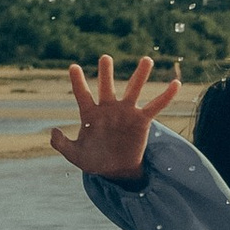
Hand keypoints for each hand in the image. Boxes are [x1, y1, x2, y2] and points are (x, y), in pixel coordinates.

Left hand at [50, 52, 183, 182]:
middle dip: (106, 73)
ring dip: (140, 75)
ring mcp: (126, 113)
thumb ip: (62, 144)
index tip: (73, 67)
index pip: (82, 94)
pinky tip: (176, 84)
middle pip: (107, 87)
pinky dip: (166, 96)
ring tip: (146, 59)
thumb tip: (53, 131)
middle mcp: (108, 108)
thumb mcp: (75, 156)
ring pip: (133, 90)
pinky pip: (156, 106)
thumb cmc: (94, 161)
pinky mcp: (142, 121)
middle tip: (105, 58)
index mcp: (90, 114)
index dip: (78, 81)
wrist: (116, 171)